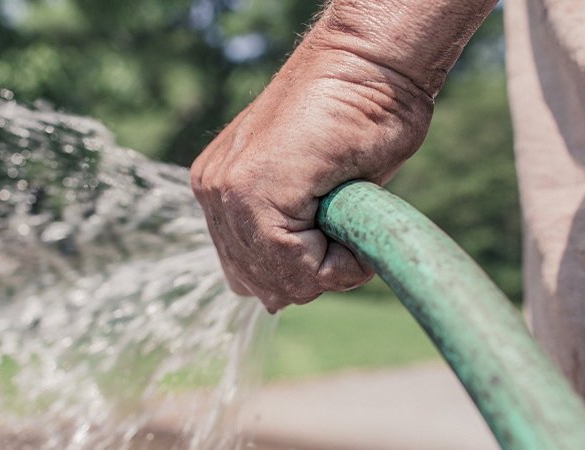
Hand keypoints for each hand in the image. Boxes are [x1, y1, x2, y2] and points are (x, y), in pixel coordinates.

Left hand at [190, 23, 433, 312]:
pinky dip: (337, 262)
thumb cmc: (358, 119)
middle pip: (259, 284)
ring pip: (277, 281)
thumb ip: (289, 237)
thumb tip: (274, 300)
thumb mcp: (317, 194)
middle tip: (346, 230)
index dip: (305, 273)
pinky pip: (294, 265)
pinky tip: (352, 220)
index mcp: (222, 192)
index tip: (340, 236)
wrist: (370, 65)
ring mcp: (226, 190)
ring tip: (350, 221)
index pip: (251, 273)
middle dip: (312, 275)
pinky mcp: (250, 189)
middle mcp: (214, 192)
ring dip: (326, 268)